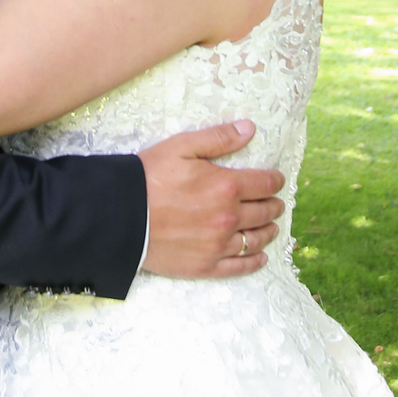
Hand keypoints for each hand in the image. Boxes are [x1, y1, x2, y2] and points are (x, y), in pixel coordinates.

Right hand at [138, 120, 283, 279]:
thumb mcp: (182, 147)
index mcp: (226, 186)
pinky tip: (261, 257)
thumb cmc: (149, 177)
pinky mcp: (206, 266)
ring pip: (257, 239)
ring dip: (268, 231)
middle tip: (275, 203)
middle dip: (274, 205)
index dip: (275, 181)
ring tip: (271, 227)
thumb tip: (250, 129)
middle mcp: (229, 218)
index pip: (265, 184)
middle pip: (265, 212)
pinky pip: (240, 266)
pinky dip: (255, 261)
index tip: (277, 180)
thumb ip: (219, 138)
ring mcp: (218, 245)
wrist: (120, 215)